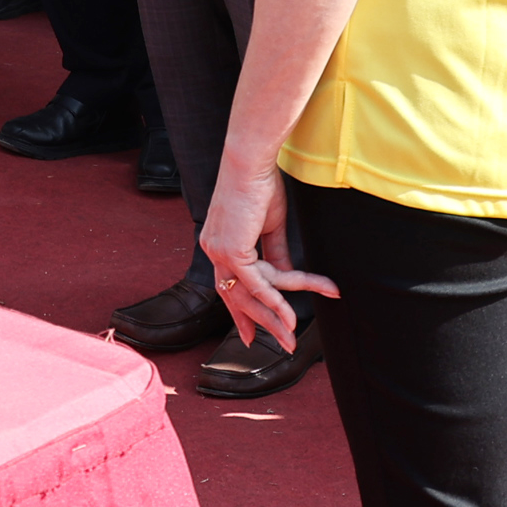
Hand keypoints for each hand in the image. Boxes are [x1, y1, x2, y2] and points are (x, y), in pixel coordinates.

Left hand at [198, 144, 337, 353]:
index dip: (240, 311)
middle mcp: (213, 250)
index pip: (227, 286)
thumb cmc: (260, 184)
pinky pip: (256, 284)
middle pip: (237, 298)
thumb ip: (274, 255)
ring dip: (274, 318)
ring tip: (293, 338)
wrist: (252, 160)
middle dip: (259, 325)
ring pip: (249, 296)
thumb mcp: (270, 226)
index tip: (248, 335)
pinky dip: (275, 301)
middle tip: (280, 345)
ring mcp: (220, 251)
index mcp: (217, 243)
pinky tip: (289, 317)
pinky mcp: (232, 250)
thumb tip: (286, 278)